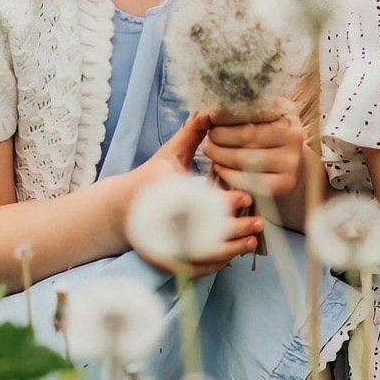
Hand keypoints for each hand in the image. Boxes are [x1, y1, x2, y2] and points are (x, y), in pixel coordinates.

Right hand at [118, 112, 265, 270]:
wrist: (121, 209)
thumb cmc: (151, 178)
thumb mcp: (170, 154)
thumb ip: (191, 134)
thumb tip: (211, 110)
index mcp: (163, 191)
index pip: (198, 199)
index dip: (224, 200)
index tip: (246, 197)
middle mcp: (161, 221)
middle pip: (204, 231)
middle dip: (234, 229)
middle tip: (258, 223)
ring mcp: (162, 244)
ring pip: (201, 255)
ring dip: (230, 250)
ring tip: (252, 241)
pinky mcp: (164, 261)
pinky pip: (193, 269)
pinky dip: (215, 265)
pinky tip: (233, 256)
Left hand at [199, 107, 305, 202]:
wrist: (287, 164)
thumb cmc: (265, 136)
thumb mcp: (258, 117)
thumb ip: (237, 111)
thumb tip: (205, 113)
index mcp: (286, 112)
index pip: (252, 111)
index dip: (227, 114)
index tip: (209, 115)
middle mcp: (294, 135)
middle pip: (247, 135)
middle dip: (220, 136)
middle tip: (208, 136)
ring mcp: (291, 161)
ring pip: (244, 159)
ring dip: (219, 155)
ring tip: (209, 150)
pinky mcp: (285, 184)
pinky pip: (248, 180)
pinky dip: (228, 174)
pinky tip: (219, 167)